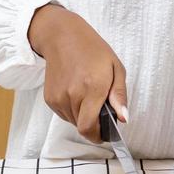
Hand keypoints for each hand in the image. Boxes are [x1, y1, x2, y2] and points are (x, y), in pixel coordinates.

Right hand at [29, 3, 127, 142]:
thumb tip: (124, 118)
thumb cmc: (92, 50)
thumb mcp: (116, 68)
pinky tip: (76, 92)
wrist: (62, 37)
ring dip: (82, 116)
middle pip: (82, 127)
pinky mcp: (50, 98)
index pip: (89, 128)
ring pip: (73, 122)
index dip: (98, 136)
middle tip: (100, 107)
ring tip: (87, 96)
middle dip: (93, 124)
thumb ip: (119, 95)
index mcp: (93, 88)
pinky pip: (64, 114)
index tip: (105, 133)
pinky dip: (72, 110)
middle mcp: (73, 95)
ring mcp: (59, 97)